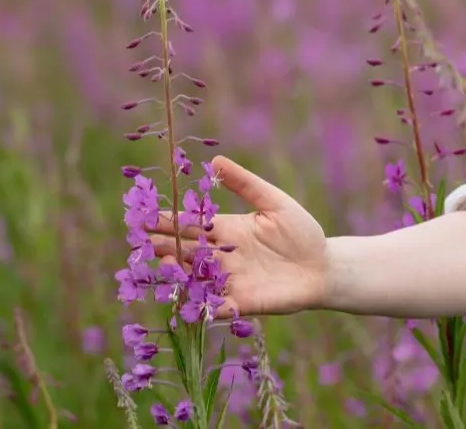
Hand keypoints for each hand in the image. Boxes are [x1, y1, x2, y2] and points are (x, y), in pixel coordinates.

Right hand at [149, 155, 327, 316]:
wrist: (323, 267)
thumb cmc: (301, 231)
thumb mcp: (274, 202)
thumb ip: (246, 184)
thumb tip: (216, 160)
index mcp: (226, 229)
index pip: (190, 224)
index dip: (168, 221)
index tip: (144, 216)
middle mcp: (222, 256)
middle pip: (186, 250)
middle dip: (164, 246)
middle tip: (142, 241)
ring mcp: (229, 280)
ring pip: (195, 278)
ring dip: (178, 273)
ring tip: (166, 263)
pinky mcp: (241, 302)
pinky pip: (215, 306)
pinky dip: (201, 306)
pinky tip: (188, 303)